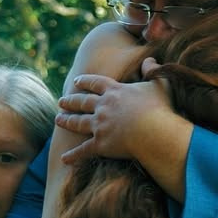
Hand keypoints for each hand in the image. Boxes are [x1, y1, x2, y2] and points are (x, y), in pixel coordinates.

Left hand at [57, 74, 174, 164]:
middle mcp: (103, 107)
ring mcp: (100, 125)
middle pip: (82, 102)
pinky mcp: (101, 144)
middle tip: (61, 101)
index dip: (85, 81)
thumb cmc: (159, 108)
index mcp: (115, 91)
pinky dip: (73, 155)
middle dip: (70, 101)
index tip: (76, 81)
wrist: (154, 132)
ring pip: (78, 122)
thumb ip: (152, 70)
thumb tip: (150, 59)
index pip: (96, 83)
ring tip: (58, 119)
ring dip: (67, 121)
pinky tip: (63, 158)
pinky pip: (83, 150)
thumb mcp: (159, 84)